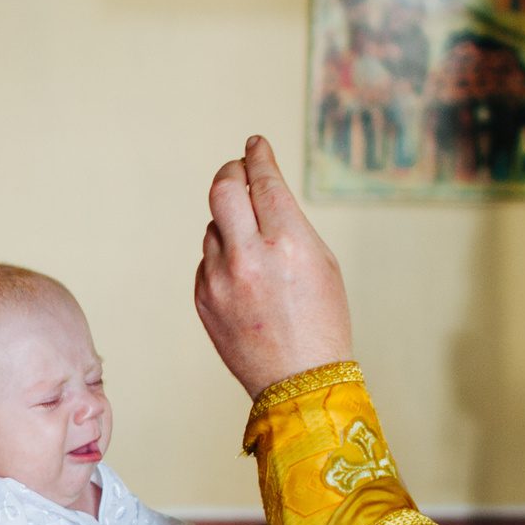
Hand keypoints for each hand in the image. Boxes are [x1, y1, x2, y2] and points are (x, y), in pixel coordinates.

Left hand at [195, 136, 355, 397]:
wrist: (300, 380)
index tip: (254, 144)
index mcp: (288, 243)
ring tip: (257, 253)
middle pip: (221, 189)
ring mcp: (220, 278)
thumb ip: (288, 221)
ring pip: (214, 226)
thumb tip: (257, 188)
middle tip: (239, 171)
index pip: (264, 181)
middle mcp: (249, 256)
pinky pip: (207, 259)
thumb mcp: (320, 261)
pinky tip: (246, 281)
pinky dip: (223, 258)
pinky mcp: (203, 297)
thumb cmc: (321, 318)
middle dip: (230, 172)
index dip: (258, 156)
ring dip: (231, 225)